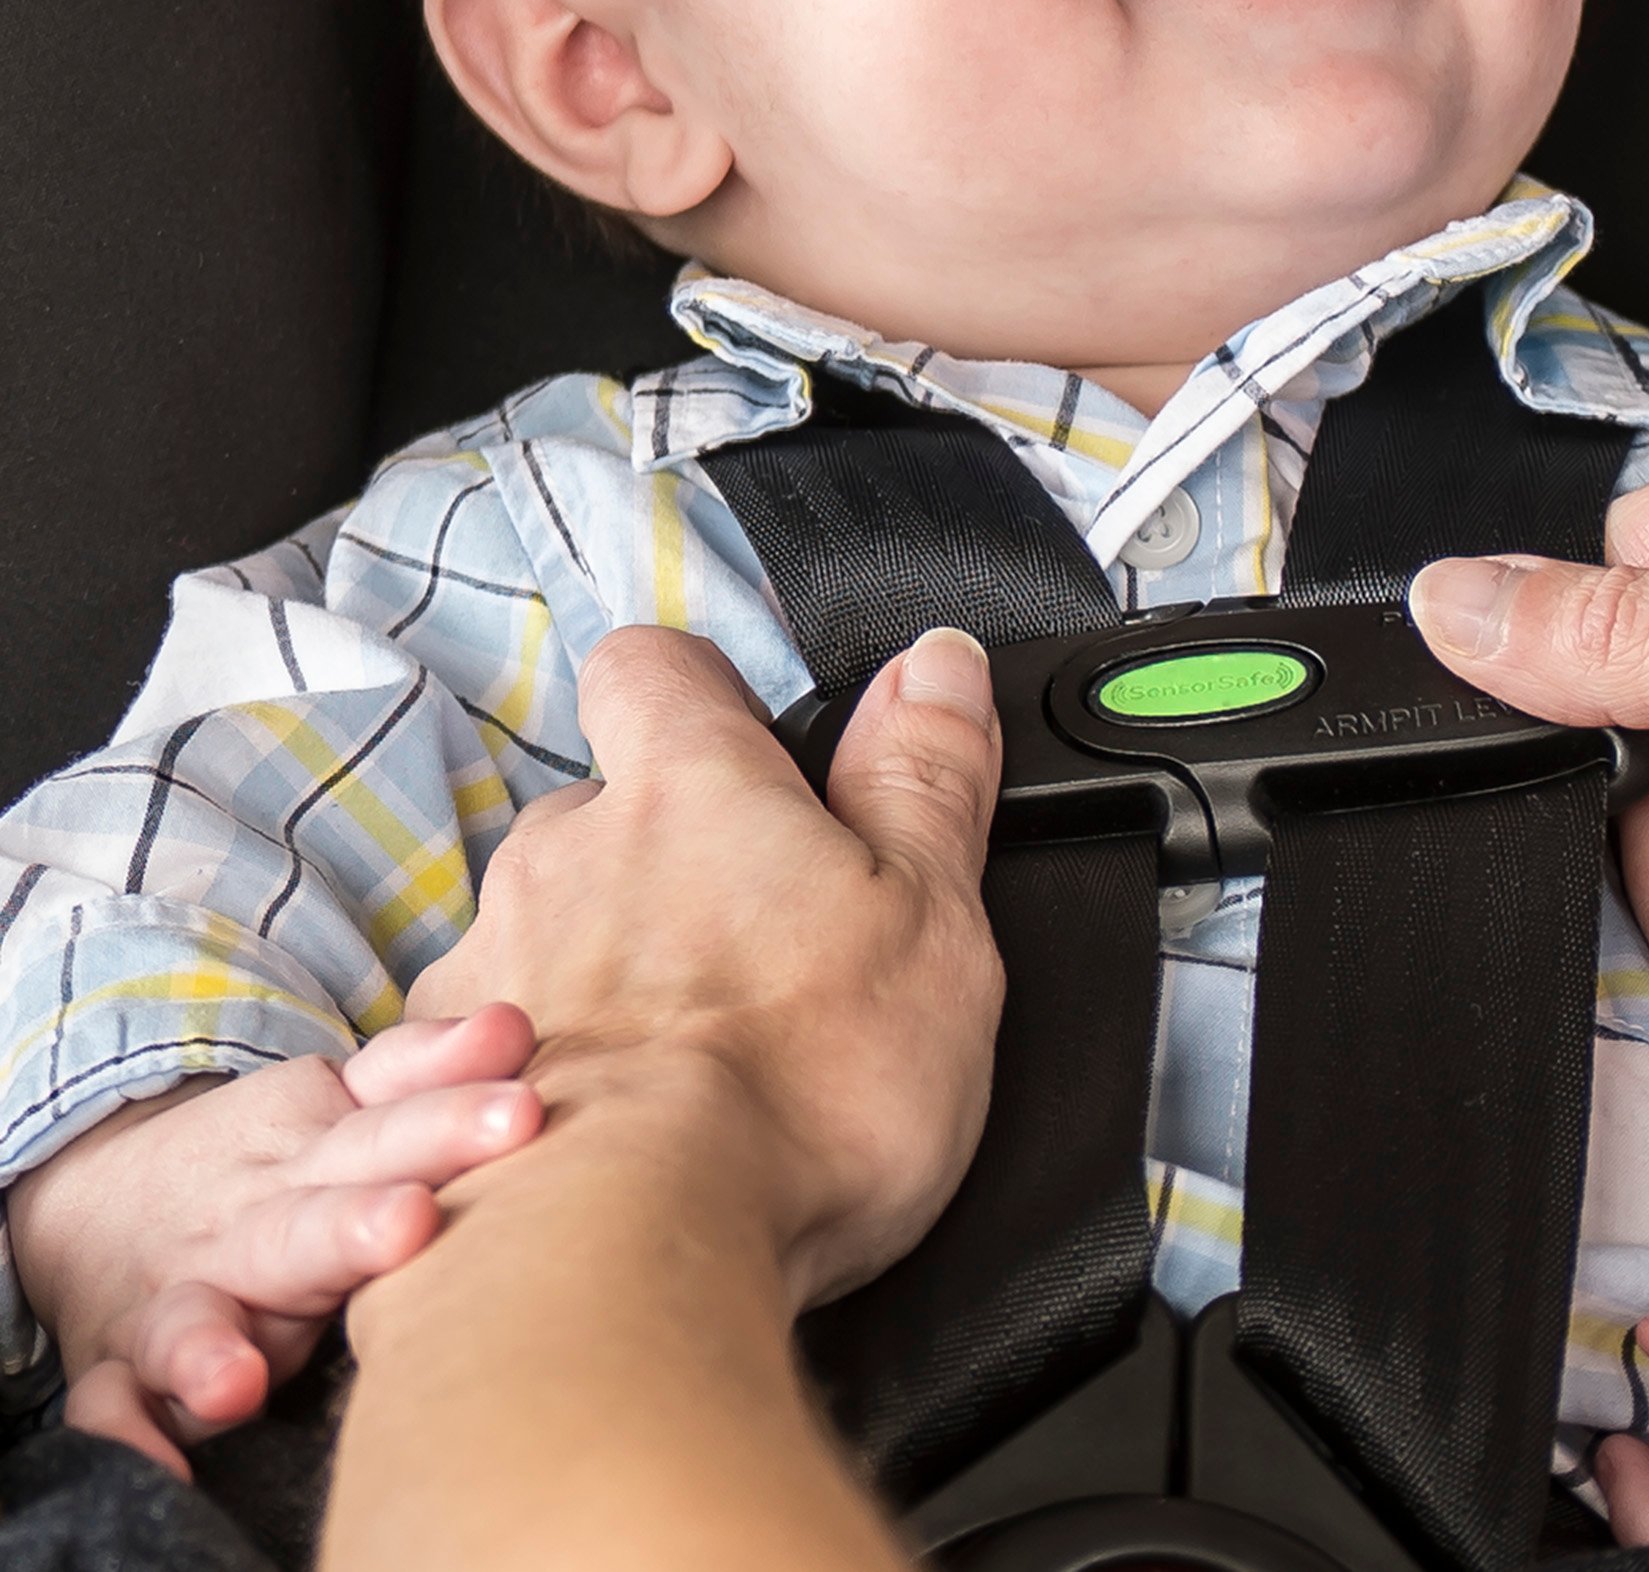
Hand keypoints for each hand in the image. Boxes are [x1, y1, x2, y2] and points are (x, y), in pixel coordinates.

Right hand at [9, 1006, 538, 1475]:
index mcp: (318, 1148)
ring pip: (194, 1319)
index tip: (520, 1104)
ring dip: (213, 1348)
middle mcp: (250, 1221)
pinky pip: (113, 1404)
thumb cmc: (281, 1162)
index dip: (450, 1113)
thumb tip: (516, 1026)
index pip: (390, 1119)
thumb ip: (431, 1071)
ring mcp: (183, 1294)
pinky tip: (158, 1458)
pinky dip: (126, 1430)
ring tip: (244, 1378)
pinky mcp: (123, 1367)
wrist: (103, 1192)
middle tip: (412, 1223)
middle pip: (307, 1223)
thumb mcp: (348, 1102)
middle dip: (355, 1228)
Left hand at [403, 623, 1005, 1308]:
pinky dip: (539, 1080)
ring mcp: (489, 970)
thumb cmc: (792, 1090)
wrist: (623, 1261)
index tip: (749, 749)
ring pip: (544, 935)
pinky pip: (482, 1055)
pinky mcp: (432, 1091)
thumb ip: (927, 773)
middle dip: (662, 864)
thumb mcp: (929, 912)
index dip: (699, 695)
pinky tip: (607, 1141)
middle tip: (753, 951)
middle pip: (600, 812)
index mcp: (688, 789)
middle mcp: (566, 855)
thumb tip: (939, 664)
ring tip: (690, 1070)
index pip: (652, 666)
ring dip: (602, 978)